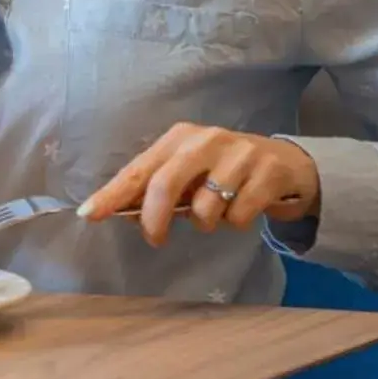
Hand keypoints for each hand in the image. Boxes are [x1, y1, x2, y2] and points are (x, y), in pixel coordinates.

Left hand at [78, 123, 319, 246]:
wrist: (288, 164)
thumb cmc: (225, 170)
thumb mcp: (190, 172)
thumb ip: (159, 189)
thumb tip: (123, 213)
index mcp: (178, 138)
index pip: (138, 170)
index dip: (112, 194)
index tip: (89, 214)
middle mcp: (206, 139)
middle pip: (165, 184)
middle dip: (154, 219)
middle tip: (155, 239)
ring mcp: (239, 154)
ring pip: (206, 207)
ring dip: (207, 222)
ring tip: (218, 211)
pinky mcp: (268, 172)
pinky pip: (239, 216)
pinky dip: (237, 223)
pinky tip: (245, 208)